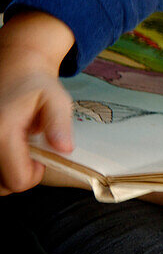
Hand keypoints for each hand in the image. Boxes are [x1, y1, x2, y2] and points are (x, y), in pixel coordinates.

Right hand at [0, 12, 75, 194]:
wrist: (13, 66)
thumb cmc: (37, 85)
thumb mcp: (56, 100)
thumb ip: (59, 124)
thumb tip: (64, 148)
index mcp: (2, 132)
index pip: (16, 180)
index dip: (34, 175)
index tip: (41, 158)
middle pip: (0, 187)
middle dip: (18, 176)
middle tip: (30, 155)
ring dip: (6, 173)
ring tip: (17, 151)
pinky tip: (6, 149)